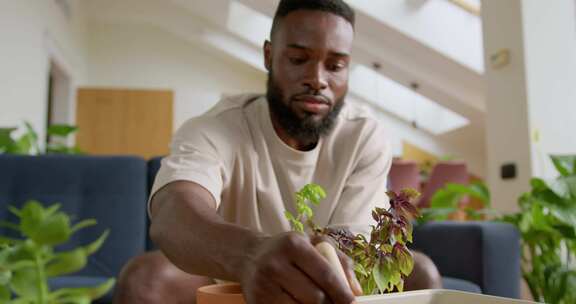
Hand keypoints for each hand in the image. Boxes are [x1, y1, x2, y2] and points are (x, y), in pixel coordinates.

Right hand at [240, 232, 360, 303]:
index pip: (325, 274)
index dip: (342, 293)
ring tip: (318, 302)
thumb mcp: (314, 243)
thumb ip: (340, 261)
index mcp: (294, 245)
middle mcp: (276, 264)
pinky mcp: (256, 302)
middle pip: (315, 298)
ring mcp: (264, 285)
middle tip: (335, 303)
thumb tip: (356, 290)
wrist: (250, 256)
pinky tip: (301, 303)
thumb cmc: (289, 250)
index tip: (352, 303)